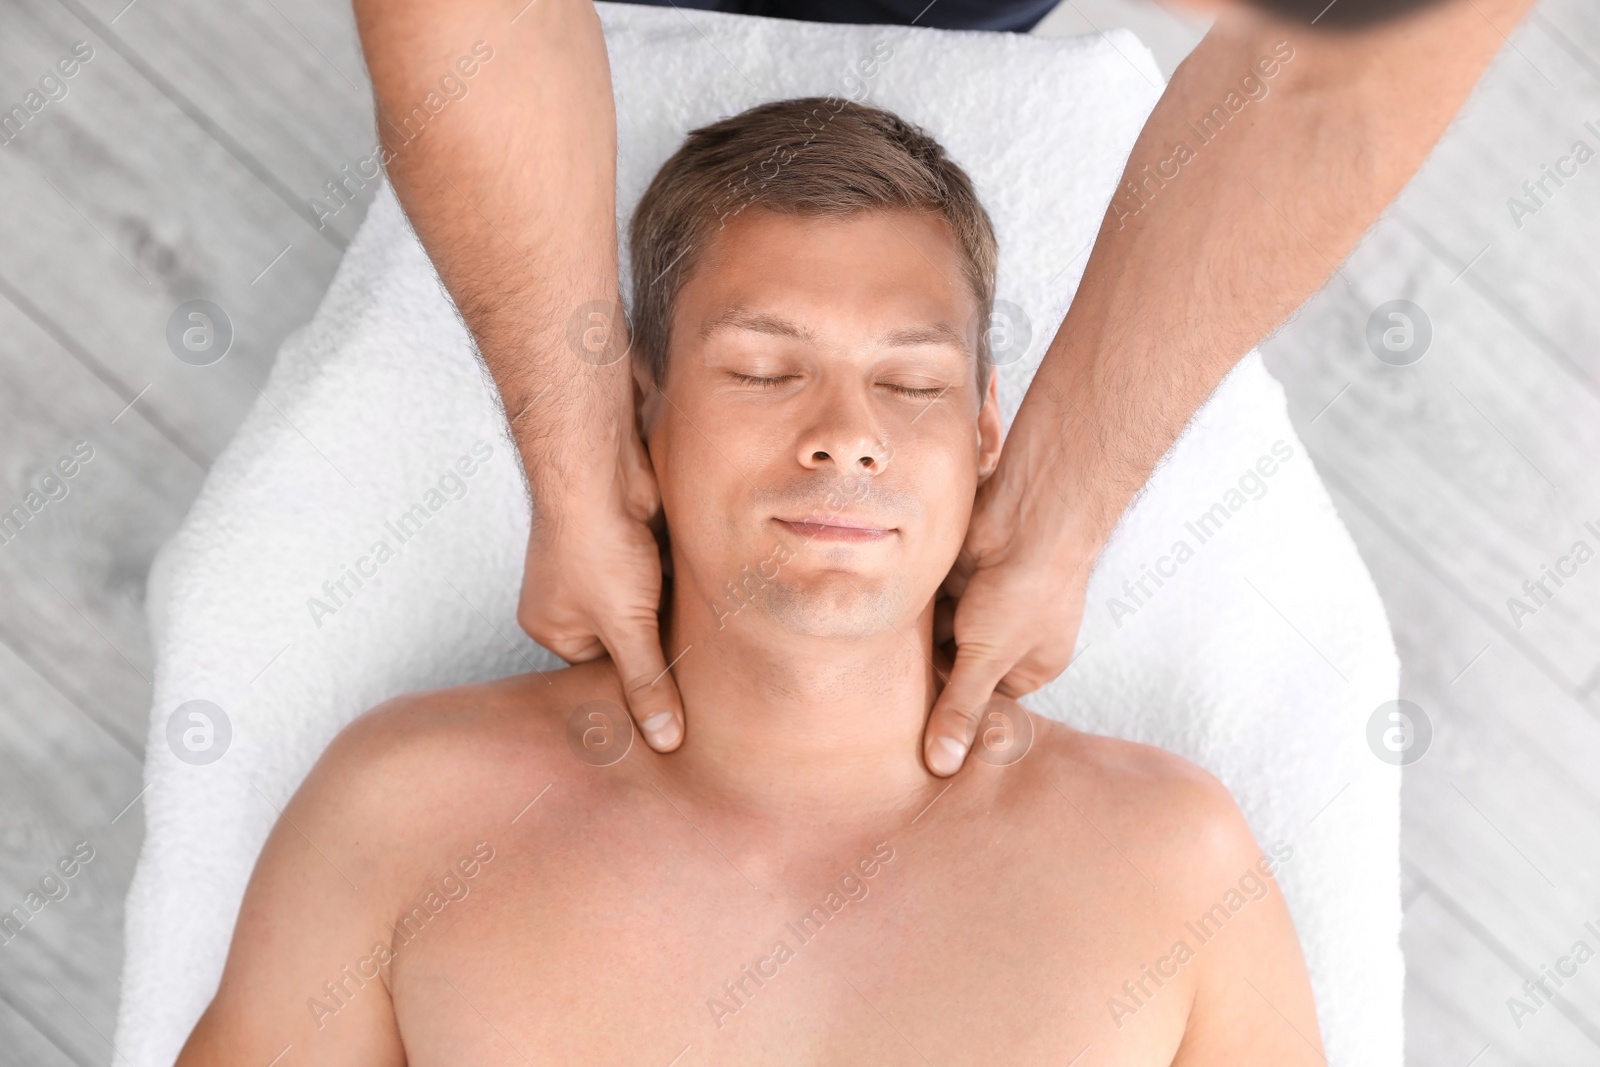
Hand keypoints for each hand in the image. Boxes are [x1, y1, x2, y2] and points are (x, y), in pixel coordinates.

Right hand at [517, 420, 685, 751]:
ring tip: (710, 636)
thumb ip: (647, 683)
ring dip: (673, 613)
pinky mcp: (631, 541)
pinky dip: (679, 582)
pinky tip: (707, 594)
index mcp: (551, 626)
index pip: (603, 672)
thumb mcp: (625, 626)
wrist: (601, 467)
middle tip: (703, 676)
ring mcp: (600, 567)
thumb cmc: (594, 543)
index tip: (680, 706)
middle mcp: (570, 598)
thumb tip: (663, 740)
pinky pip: (660, 576)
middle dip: (660, 647)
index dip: (640, 686)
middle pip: (627, 640)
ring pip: (648, 608)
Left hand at [924, 421, 1098, 776]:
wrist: (1029, 512)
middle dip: (931, 669)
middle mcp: (1009, 635)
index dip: (950, 706)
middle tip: (889, 690)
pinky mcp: (958, 575)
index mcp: (1032, 664)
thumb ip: (960, 709)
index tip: (913, 723)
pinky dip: (916, 605)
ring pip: (937, 633)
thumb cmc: (1027, 589)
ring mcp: (982, 603)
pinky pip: (927, 601)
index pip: (980, 698)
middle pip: (955, 666)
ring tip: (885, 651)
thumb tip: (942, 767)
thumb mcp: (989, 657)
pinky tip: (892, 613)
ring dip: (919, 636)